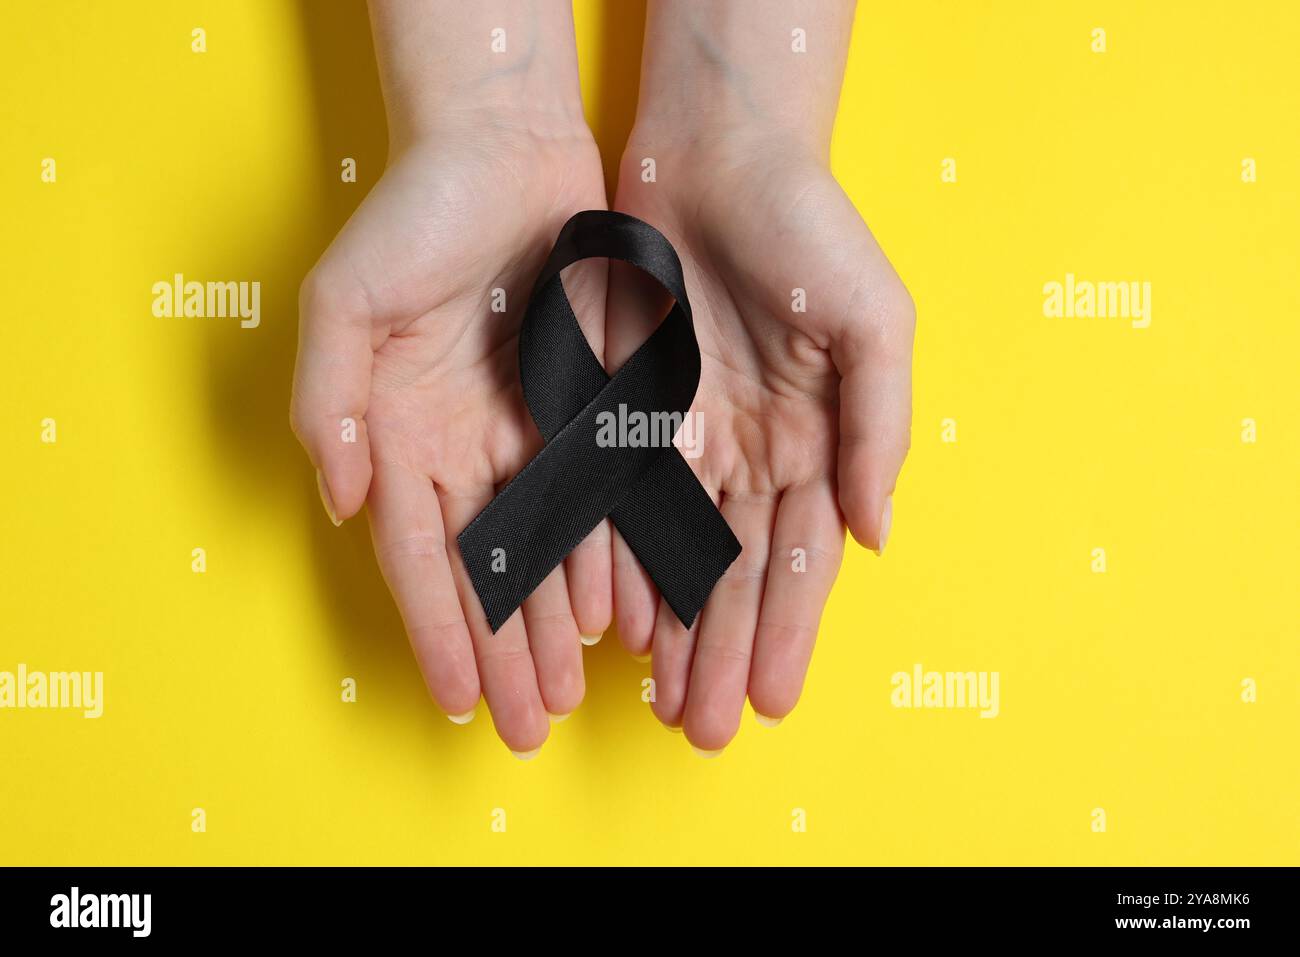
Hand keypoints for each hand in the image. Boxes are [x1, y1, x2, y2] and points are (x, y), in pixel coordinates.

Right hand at [291, 2, 611, 755]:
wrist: (506, 150)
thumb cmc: (416, 215)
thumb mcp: (347, 299)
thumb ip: (331, 401)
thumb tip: (344, 501)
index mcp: (401, 434)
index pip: (421, 555)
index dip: (438, 630)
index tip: (456, 700)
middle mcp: (464, 447)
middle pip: (487, 571)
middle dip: (504, 652)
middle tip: (525, 727)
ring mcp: (529, 432)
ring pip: (548, 550)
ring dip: (556, 625)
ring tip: (571, 693)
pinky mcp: (588, 407)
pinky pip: (602, 497)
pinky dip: (608, 556)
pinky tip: (621, 615)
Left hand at [607, 132, 914, 751]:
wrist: (719, 155)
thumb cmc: (811, 230)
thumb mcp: (875, 322)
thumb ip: (879, 430)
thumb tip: (876, 538)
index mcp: (813, 442)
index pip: (797, 560)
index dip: (785, 632)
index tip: (769, 701)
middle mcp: (749, 453)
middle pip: (732, 575)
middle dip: (720, 653)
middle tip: (703, 730)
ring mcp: (683, 435)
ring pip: (672, 555)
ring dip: (669, 630)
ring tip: (660, 700)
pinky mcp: (622, 408)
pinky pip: (614, 500)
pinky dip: (614, 562)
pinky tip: (612, 621)